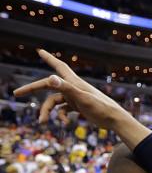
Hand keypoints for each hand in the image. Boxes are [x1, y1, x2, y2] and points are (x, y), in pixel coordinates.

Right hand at [13, 50, 150, 148]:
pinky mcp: (79, 106)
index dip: (49, 58)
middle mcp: (73, 87)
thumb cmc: (101, 108)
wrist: (115, 120)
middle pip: (49, 86)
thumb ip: (66, 88)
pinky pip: (63, 109)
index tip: (39, 50)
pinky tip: (65, 122)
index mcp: (74, 82)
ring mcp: (76, 97)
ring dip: (46, 111)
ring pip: (54, 101)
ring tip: (41, 122)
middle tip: (16, 93)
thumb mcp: (81, 99)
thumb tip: (50, 78)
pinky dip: (60, 115)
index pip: (59, 67)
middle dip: (32, 89)